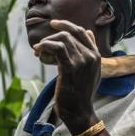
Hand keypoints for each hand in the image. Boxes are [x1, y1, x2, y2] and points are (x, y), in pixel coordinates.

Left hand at [33, 19, 100, 133]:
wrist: (79, 111)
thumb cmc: (81, 92)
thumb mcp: (91, 70)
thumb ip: (89, 52)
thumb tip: (87, 32)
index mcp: (96, 55)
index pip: (81, 31)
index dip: (66, 25)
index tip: (53, 24)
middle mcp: (91, 55)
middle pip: (68, 34)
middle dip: (51, 36)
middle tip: (40, 46)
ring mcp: (82, 61)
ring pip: (62, 39)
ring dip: (46, 42)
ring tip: (38, 51)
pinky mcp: (70, 67)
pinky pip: (56, 48)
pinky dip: (45, 46)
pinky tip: (38, 52)